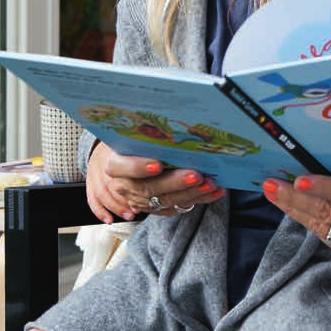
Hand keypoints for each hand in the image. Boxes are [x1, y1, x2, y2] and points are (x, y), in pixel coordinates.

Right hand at [86, 142, 224, 223]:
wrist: (123, 165)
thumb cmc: (133, 145)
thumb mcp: (134, 137)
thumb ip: (146, 134)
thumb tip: (173, 121)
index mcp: (115, 165)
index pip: (123, 167)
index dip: (139, 167)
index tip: (158, 165)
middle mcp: (124, 186)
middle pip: (149, 187)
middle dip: (175, 182)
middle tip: (196, 175)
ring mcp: (139, 200)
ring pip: (165, 200)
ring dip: (191, 194)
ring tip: (211, 184)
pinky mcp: (155, 208)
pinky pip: (177, 207)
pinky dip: (198, 200)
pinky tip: (214, 192)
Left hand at [261, 175, 330, 262]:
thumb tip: (325, 164)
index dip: (323, 186)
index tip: (299, 178)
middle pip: (329, 213)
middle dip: (295, 199)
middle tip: (270, 185)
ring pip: (322, 227)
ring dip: (295, 211)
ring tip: (273, 194)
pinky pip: (328, 238)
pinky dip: (310, 222)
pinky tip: (293, 210)